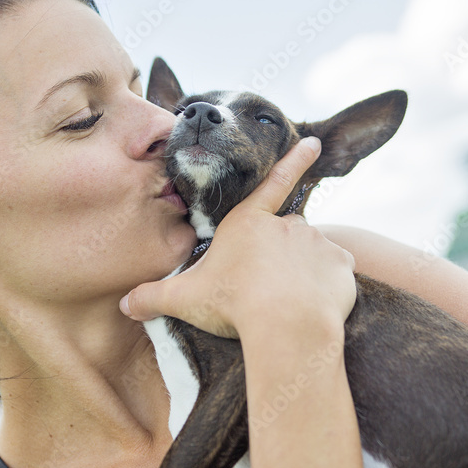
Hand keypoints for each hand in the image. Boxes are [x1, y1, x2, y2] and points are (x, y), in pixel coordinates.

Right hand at [119, 136, 356, 340]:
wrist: (285, 325)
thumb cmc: (232, 304)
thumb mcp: (184, 299)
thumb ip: (155, 297)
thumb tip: (127, 305)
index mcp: (249, 223)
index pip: (273, 183)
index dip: (294, 161)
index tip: (313, 143)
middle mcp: (286, 224)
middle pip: (287, 235)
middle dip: (281, 257)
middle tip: (268, 289)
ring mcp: (317, 242)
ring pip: (313, 255)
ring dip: (305, 272)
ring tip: (290, 302)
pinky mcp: (341, 266)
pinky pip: (337, 274)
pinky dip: (329, 287)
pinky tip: (317, 306)